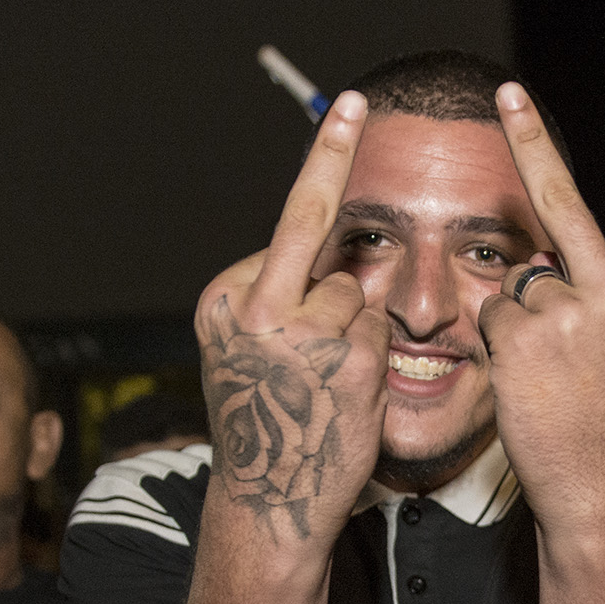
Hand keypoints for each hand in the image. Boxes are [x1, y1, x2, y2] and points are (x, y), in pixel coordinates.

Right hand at [194, 91, 391, 544]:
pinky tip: (348, 389)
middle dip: (333, 159)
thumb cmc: (271, 423)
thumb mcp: (255, 349)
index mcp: (225, 299)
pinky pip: (379, 328)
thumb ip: (284, 297)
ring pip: (356, 292)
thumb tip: (340, 250)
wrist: (270, 501)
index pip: (289, 228)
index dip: (326, 169)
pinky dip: (374, 353)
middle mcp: (254, 306)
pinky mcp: (348, 358)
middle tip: (361, 102)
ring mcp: (301, 332)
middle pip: (317, 231)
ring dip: (356, 325)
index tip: (348, 111)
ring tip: (328, 379)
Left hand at [478, 82, 604, 530]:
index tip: (515, 97)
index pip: (576, 218)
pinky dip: (495, 346)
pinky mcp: (532, 333)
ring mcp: (574, 307)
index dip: (540, 166)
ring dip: (512, 322)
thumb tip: (537, 255)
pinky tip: (527, 381)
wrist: (600, 485)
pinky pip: (490, 317)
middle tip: (505, 92)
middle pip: (550, 216)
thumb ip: (588, 290)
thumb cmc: (599, 418)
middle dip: (527, 144)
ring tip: (545, 375)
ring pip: (512, 284)